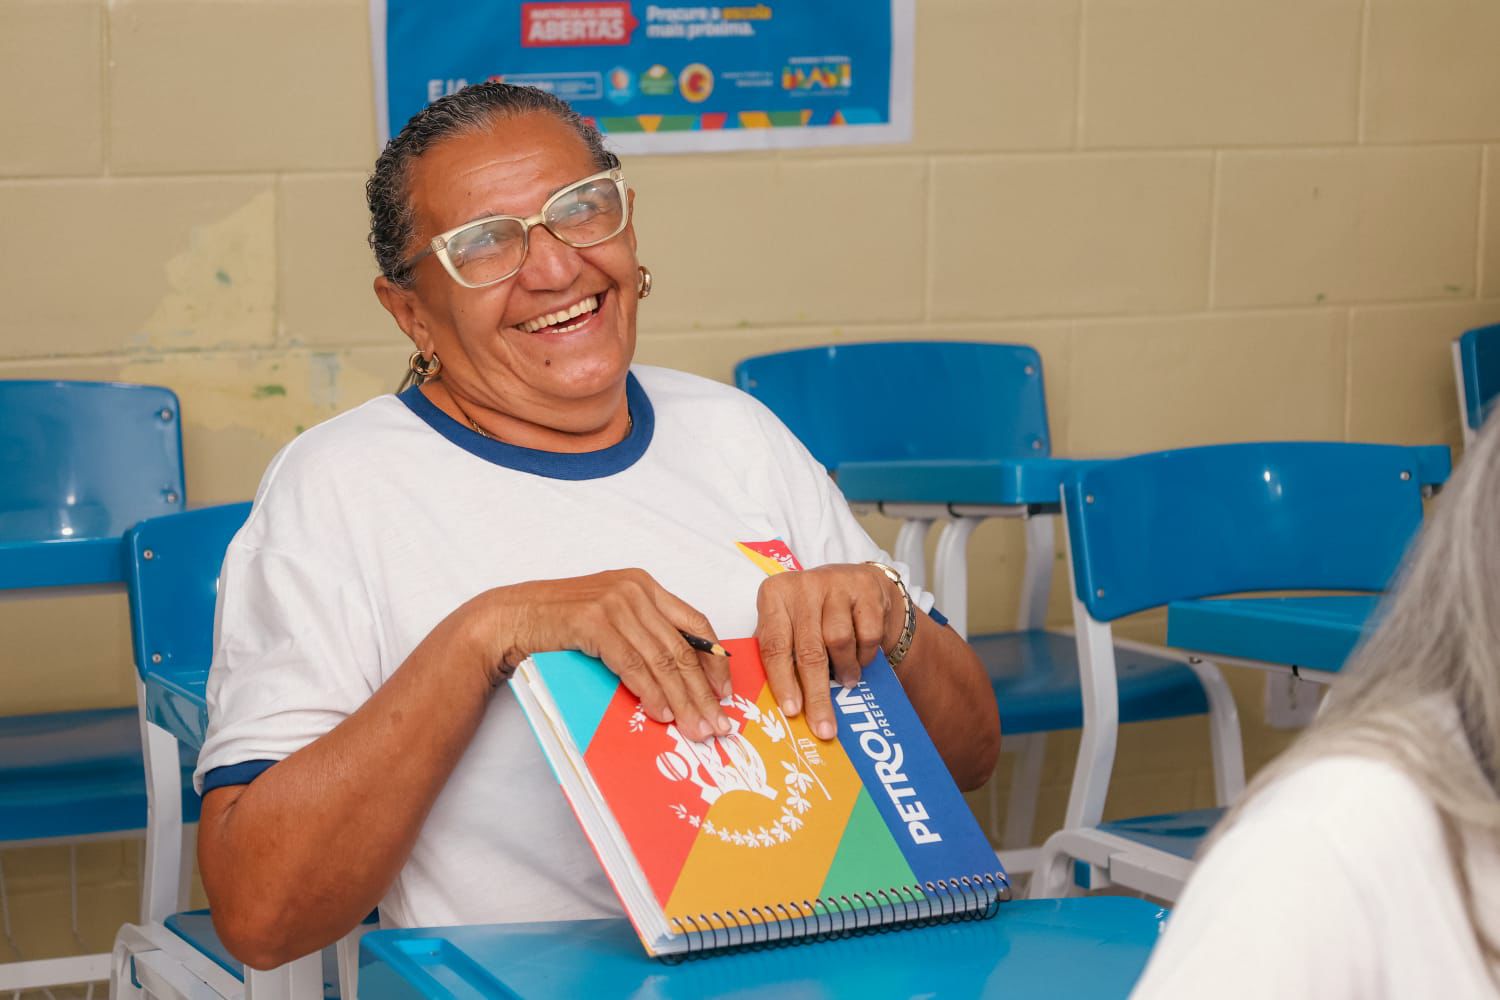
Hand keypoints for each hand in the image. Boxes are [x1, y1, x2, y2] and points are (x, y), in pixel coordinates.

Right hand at [484, 570, 732, 740]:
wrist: (509, 619)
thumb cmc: (558, 625)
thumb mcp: (611, 621)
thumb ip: (644, 637)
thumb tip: (681, 680)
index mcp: (645, 586)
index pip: (696, 624)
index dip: (714, 663)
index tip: (725, 694)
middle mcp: (635, 589)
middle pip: (683, 648)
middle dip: (703, 692)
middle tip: (717, 724)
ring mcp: (615, 603)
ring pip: (662, 660)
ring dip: (682, 700)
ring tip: (695, 727)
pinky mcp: (594, 621)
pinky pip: (633, 664)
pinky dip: (650, 692)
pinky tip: (661, 713)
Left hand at [754, 564, 902, 739]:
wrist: (856, 584)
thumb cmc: (814, 613)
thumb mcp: (789, 623)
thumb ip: (779, 654)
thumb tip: (776, 706)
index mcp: (774, 596)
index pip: (774, 646)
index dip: (783, 682)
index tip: (792, 712)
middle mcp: (802, 586)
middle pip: (808, 650)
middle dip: (816, 694)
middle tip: (823, 726)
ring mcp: (835, 584)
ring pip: (839, 642)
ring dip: (845, 670)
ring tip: (847, 681)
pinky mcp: (865, 588)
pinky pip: (867, 634)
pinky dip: (864, 655)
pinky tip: (860, 657)